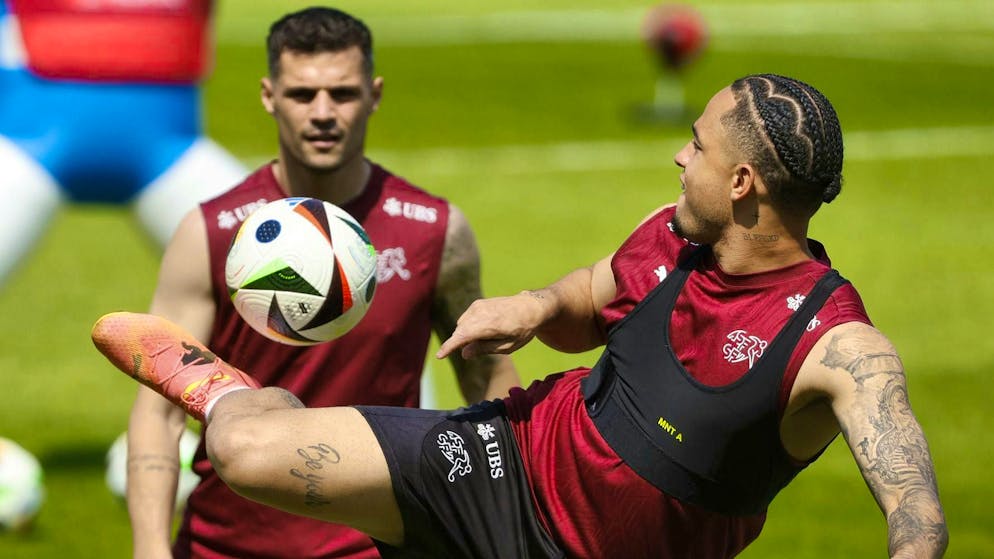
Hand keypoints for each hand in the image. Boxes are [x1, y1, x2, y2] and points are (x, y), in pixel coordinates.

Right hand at [436, 291, 550, 359]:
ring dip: (466, 334)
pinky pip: (466, 319)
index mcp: (489, 325)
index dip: (450, 347)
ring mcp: (478, 306)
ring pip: (462, 325)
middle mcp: (481, 312)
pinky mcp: (478, 303)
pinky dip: (469, 327)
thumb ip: (484, 349)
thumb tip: (464, 353)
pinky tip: (485, 329)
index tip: (440, 356)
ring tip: (488, 337)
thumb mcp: (507, 346)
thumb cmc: (522, 330)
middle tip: (479, 348)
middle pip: (460, 332)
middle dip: (461, 343)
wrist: (531, 307)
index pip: (463, 336)